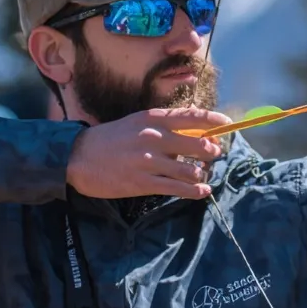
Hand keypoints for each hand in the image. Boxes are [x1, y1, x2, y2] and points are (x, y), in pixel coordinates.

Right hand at [66, 107, 231, 199]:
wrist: (78, 157)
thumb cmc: (110, 139)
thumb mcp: (137, 123)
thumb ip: (163, 126)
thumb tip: (194, 132)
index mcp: (152, 119)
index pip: (191, 116)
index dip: (213, 121)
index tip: (228, 125)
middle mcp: (153, 137)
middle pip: (197, 144)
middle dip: (211, 151)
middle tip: (215, 154)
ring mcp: (148, 161)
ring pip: (189, 170)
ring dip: (200, 173)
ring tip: (202, 175)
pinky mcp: (142, 183)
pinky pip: (176, 188)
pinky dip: (194, 191)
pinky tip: (202, 191)